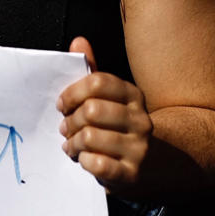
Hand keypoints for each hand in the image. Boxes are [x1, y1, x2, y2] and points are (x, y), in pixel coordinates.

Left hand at [57, 37, 152, 192]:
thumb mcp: (110, 99)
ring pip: (90, 137)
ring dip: (72, 143)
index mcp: (133, 95)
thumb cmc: (119, 127)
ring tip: (72, 146)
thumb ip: (92, 72)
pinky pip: (98, 164)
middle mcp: (140, 119)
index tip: (62, 104)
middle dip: (70, 121)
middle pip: (91, 110)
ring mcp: (139, 148)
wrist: (152, 166)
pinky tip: (84, 160)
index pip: (97, 82)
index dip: (72, 93)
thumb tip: (78, 41)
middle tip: (65, 129)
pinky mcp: (132, 174)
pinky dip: (84, 161)